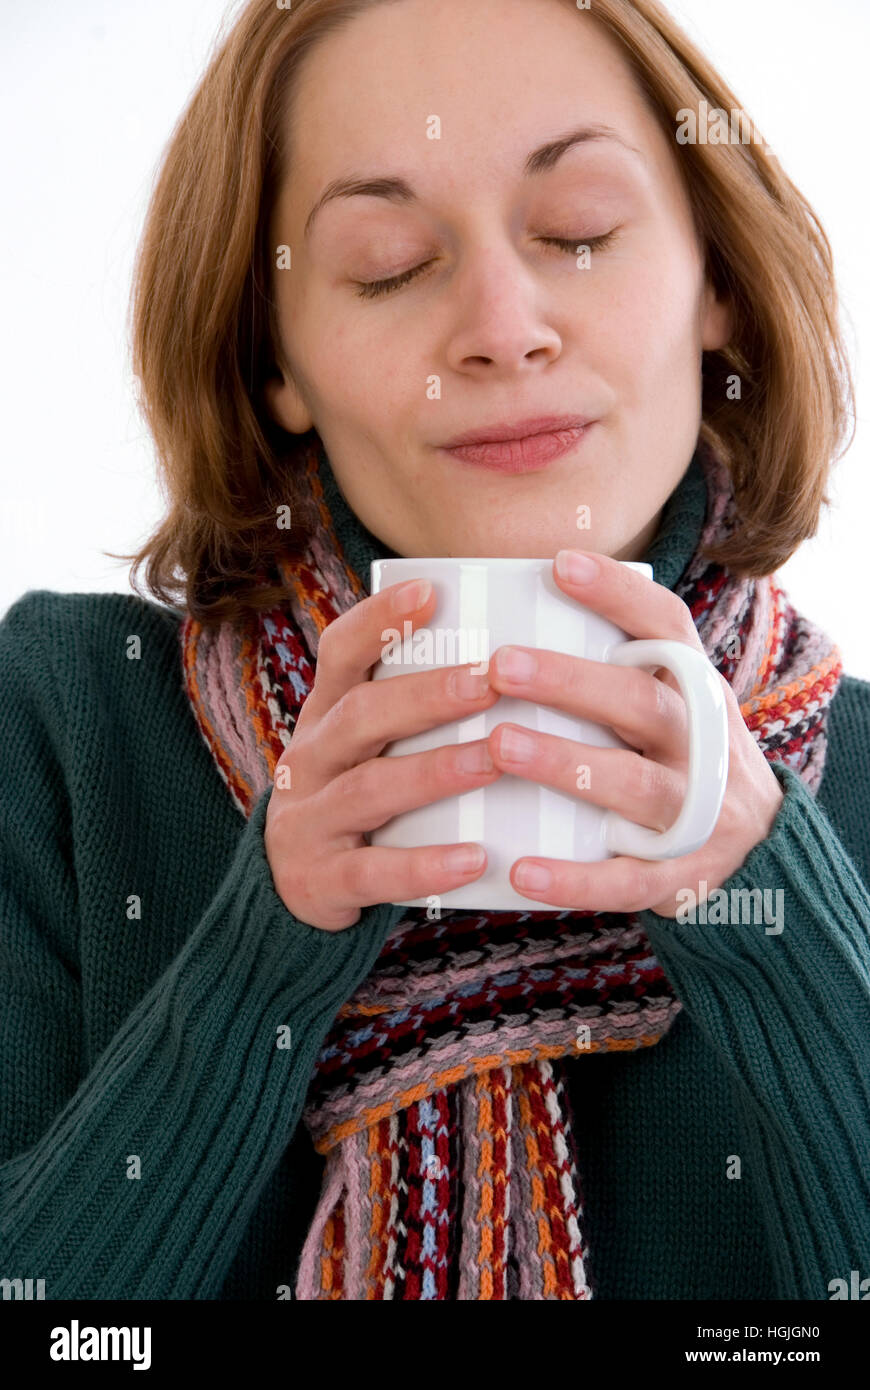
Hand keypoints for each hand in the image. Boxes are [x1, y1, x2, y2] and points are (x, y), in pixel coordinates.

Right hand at [264, 578, 502, 930]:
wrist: (294, 888)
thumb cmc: (362, 797)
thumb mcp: (371, 745)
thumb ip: (418, 706)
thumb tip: (517, 651)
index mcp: (326, 715)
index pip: (340, 652)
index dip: (380, 620)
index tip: (431, 590)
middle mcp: (310, 759)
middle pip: (361, 715)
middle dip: (426, 695)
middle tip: (490, 678)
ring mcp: (309, 820)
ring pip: (369, 789)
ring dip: (434, 772)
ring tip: (493, 760)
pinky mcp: (320, 881)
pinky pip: (373, 873)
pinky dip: (425, 866)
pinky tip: (475, 859)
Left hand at [483, 549, 784, 918]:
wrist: (761, 851)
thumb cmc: (680, 759)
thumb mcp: (671, 703)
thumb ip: (616, 666)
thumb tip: (510, 607)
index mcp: (694, 689)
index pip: (666, 626)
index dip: (617, 593)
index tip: (558, 562)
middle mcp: (701, 742)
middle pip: (641, 701)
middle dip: (570, 681)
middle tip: (499, 664)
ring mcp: (697, 811)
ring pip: (633, 784)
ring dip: (563, 763)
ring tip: (498, 744)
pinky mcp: (680, 875)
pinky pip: (627, 880)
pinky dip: (575, 879)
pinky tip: (520, 872)